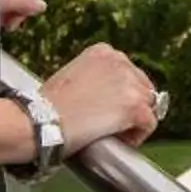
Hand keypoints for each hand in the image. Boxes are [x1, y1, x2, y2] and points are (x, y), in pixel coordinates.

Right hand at [42, 44, 159, 152]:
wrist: (40, 121)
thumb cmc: (46, 106)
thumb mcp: (71, 76)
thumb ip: (93, 79)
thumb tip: (106, 97)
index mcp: (103, 51)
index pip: (128, 72)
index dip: (120, 93)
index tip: (108, 108)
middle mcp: (119, 61)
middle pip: (142, 86)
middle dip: (131, 106)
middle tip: (112, 124)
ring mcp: (130, 83)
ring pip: (149, 104)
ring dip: (134, 121)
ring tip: (114, 134)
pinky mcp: (135, 106)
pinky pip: (150, 124)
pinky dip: (137, 136)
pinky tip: (118, 140)